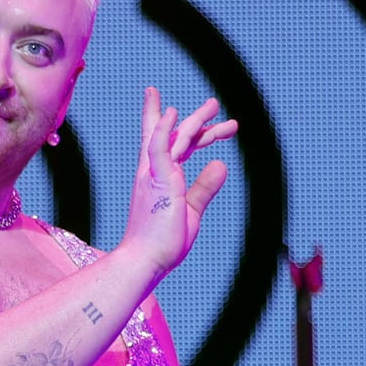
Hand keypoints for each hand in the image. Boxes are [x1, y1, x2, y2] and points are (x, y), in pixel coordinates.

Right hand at [120, 88, 237, 276]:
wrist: (145, 260)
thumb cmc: (162, 242)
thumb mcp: (191, 209)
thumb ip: (204, 186)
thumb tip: (219, 164)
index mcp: (160, 179)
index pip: (172, 147)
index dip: (184, 129)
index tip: (195, 117)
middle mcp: (153, 172)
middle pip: (173, 136)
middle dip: (195, 120)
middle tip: (214, 104)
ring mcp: (154, 174)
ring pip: (175, 137)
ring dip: (195, 120)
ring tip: (215, 105)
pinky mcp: (157, 179)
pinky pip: (158, 147)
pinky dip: (164, 128)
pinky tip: (174, 113)